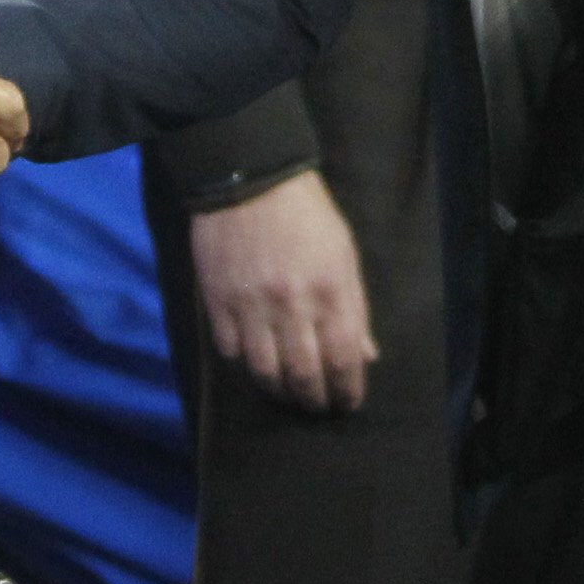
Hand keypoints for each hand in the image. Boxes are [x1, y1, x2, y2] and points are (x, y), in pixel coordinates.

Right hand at [190, 169, 377, 410]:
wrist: (251, 178)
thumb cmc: (307, 214)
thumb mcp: (344, 253)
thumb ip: (355, 307)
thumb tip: (365, 354)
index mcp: (330, 291)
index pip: (343, 360)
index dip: (347, 390)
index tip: (347, 402)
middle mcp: (291, 304)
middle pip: (304, 375)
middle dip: (314, 401)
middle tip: (317, 406)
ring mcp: (251, 305)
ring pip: (265, 371)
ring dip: (279, 391)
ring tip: (287, 393)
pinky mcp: (218, 300)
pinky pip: (231, 351)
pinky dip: (244, 364)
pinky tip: (254, 362)